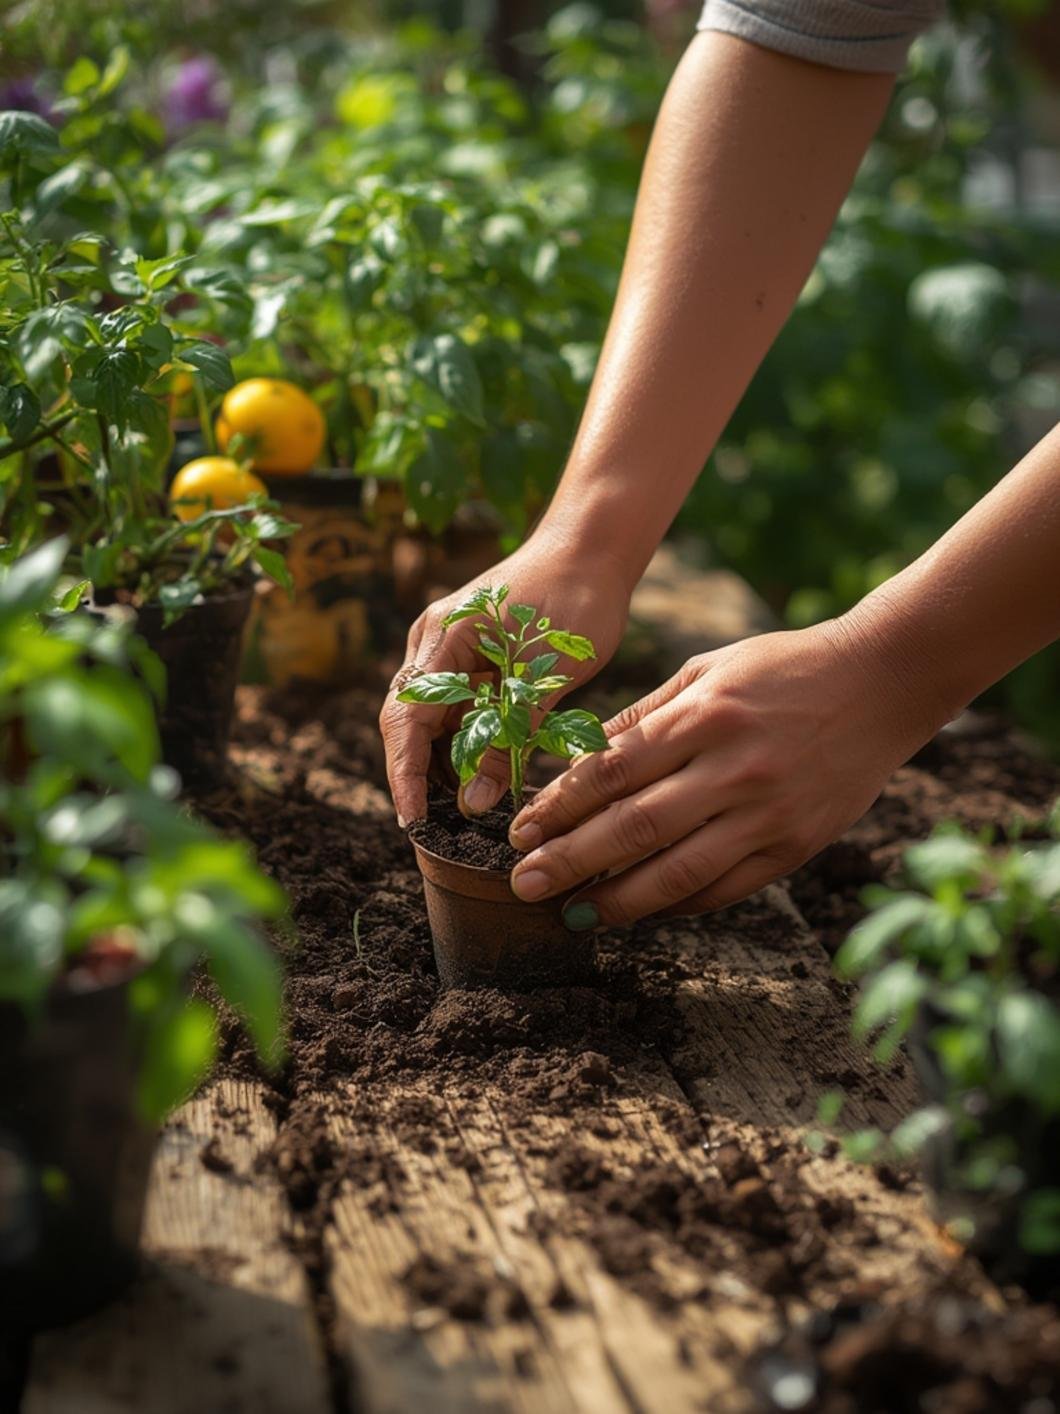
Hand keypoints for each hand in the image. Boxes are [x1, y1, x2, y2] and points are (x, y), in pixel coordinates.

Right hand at [380, 524, 630, 825]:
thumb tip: (473, 802)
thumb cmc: (576, 598)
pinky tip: (486, 773)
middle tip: (438, 828)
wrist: (594, 546)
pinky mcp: (471, 654)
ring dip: (444, 762)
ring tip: (464, 811)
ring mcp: (449, 647)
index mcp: (442, 638)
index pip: (404, 719)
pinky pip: (458, 708)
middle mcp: (433, 642)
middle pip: (409, 723)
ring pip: (434, 719)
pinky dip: (467, 741)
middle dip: (419, 776)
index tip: (413, 821)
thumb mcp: (547, 676)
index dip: (404, 775)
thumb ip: (507, 736)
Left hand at [506, 618, 945, 928]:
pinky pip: (725, 888)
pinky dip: (677, 904)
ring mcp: (768, 812)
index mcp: (704, 714)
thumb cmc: (783, 668)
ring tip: (572, 913)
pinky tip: (640, 910)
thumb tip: (579, 763)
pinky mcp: (796, 845)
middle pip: (634, 827)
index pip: (613, 770)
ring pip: (678, 871)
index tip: (521, 831)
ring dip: (617, 899)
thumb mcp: (707, 669)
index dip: (560, 806)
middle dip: (570, 861)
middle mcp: (733, 767)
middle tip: (523, 884)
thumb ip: (645, 717)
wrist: (883, 681)